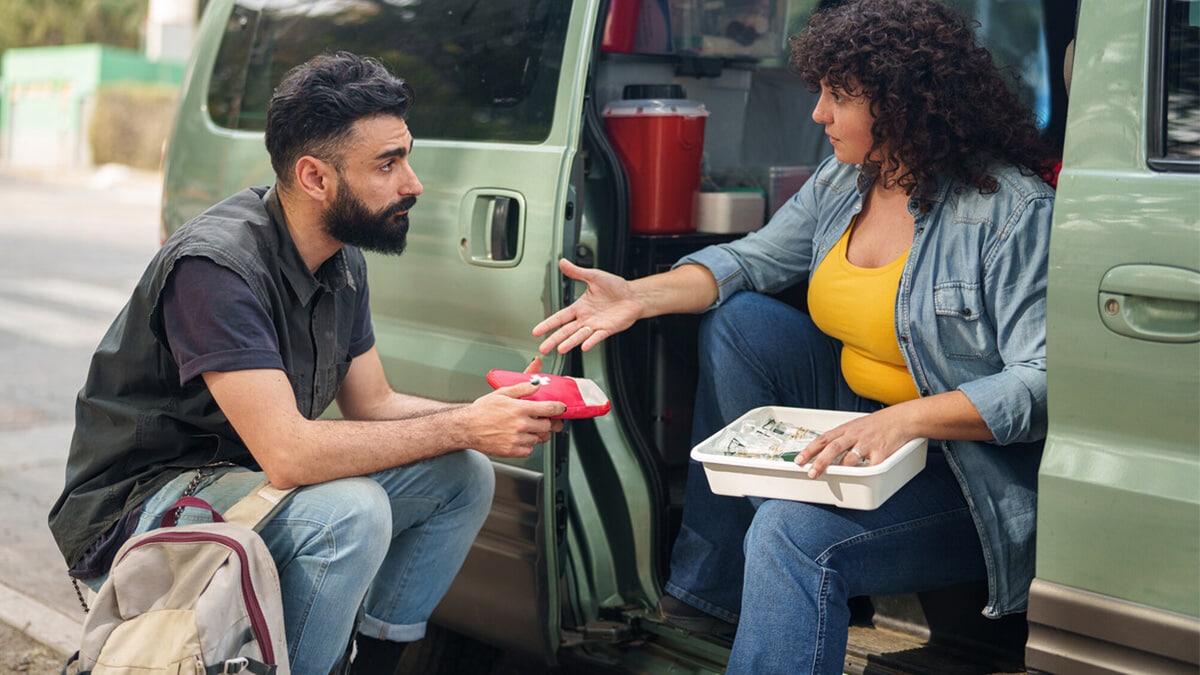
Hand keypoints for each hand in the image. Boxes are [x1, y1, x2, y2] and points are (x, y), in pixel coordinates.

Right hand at [464, 372, 564, 457]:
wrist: (466, 428)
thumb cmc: (482, 410)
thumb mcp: (502, 393)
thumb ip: (522, 387)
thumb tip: (537, 382)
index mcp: (519, 409)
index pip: (549, 409)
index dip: (559, 409)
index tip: (561, 409)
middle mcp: (520, 425)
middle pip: (548, 426)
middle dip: (550, 422)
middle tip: (547, 420)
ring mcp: (516, 439)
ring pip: (540, 438)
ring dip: (538, 433)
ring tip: (529, 428)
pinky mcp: (512, 451)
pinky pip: (529, 449)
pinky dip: (528, 444)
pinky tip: (521, 437)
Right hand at [533, 259, 641, 353]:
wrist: (634, 295)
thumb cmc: (616, 287)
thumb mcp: (594, 276)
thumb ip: (577, 272)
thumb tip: (563, 262)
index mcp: (580, 307)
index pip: (560, 317)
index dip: (548, 324)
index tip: (536, 331)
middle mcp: (586, 318)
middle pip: (566, 331)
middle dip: (554, 339)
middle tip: (543, 348)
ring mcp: (596, 325)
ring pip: (579, 335)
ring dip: (570, 342)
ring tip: (560, 349)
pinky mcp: (608, 329)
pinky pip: (597, 337)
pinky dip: (591, 341)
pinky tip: (584, 346)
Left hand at [795, 406, 913, 477]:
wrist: (902, 419)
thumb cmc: (878, 424)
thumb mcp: (856, 426)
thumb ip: (842, 438)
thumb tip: (825, 452)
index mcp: (846, 429)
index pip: (823, 439)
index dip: (809, 450)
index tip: (799, 460)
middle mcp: (855, 435)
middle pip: (833, 448)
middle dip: (820, 461)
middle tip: (811, 473)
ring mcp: (868, 444)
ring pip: (850, 457)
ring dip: (840, 468)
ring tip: (832, 477)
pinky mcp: (882, 453)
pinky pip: (871, 466)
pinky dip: (864, 473)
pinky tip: (858, 478)